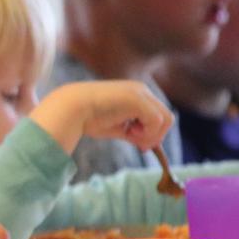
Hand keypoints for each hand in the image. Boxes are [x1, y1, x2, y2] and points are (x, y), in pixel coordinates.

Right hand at [30, 81, 173, 153]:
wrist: (71, 108)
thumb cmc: (88, 118)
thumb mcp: (116, 127)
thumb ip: (132, 132)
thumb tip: (146, 145)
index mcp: (136, 94)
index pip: (158, 115)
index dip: (153, 133)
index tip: (140, 146)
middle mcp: (142, 91)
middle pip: (166, 117)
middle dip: (155, 136)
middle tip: (140, 147)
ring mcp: (141, 94)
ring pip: (165, 120)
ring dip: (151, 135)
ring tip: (131, 139)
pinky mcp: (138, 100)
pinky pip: (156, 121)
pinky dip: (147, 133)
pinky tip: (130, 134)